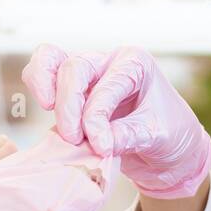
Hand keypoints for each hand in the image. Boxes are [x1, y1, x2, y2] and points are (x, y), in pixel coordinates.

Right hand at [21, 44, 210, 198]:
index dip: (96, 118)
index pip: (106, 85)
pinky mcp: (73, 93)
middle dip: (69, 104)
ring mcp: (89, 75)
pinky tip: (45, 106)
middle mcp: (109, 62)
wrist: (171, 151)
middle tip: (73, 138)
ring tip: (47, 107)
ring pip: (53, 60)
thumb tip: (97, 141)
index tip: (100, 147)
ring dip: (43, 82)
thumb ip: (127, 136)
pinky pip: (46, 74)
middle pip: (75, 68)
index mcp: (135, 63)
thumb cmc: (171, 135)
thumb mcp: (158, 135)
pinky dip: (39, 84)